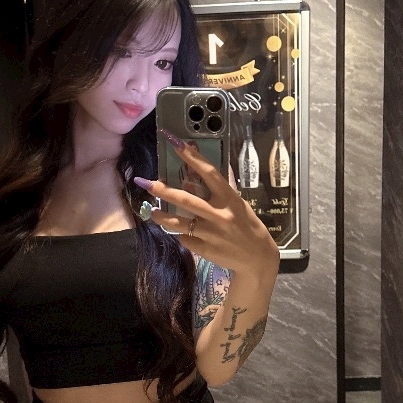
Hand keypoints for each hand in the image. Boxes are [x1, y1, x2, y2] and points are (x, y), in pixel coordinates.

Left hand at [134, 139, 278, 276]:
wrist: (257, 258)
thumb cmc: (247, 226)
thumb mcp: (237, 205)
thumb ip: (217, 192)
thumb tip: (191, 178)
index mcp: (230, 199)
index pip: (209, 173)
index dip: (192, 158)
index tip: (176, 144)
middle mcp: (220, 214)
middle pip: (186, 200)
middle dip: (164, 191)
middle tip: (146, 183)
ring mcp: (211, 233)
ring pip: (179, 223)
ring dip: (162, 216)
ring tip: (152, 212)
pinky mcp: (205, 249)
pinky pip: (186, 239)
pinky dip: (181, 235)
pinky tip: (181, 233)